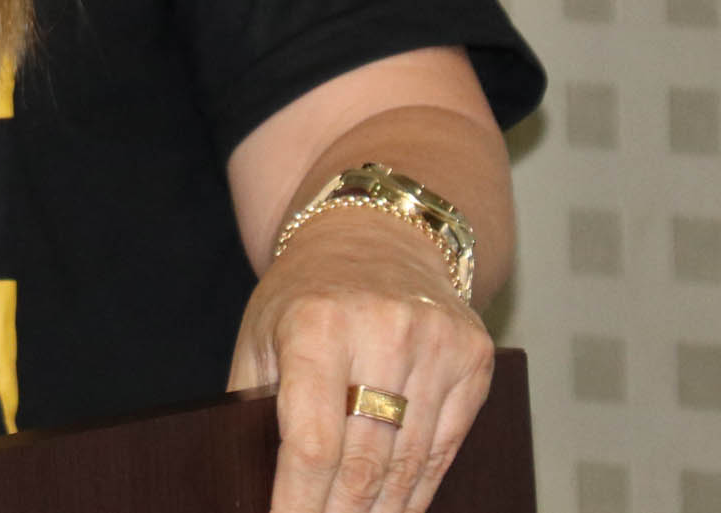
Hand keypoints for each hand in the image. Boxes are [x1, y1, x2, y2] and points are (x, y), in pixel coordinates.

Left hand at [229, 212, 495, 512]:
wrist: (376, 235)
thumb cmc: (305, 294)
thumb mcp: (260, 336)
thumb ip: (251, 406)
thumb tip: (246, 485)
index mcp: (316, 324)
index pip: (312, 441)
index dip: (300, 501)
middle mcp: (382, 330)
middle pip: (365, 461)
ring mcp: (436, 343)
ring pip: (409, 463)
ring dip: (381, 512)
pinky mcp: (473, 357)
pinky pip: (446, 447)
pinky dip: (419, 489)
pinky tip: (395, 509)